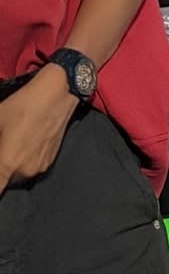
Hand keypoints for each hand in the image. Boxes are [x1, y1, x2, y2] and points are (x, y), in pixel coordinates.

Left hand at [0, 66, 78, 195]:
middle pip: (6, 180)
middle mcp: (25, 172)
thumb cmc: (23, 104)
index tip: (0, 167)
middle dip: (3, 167)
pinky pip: (32, 166)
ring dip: (14, 165)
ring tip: (15, 142)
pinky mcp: (51, 160)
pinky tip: (28, 141)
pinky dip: (27, 159)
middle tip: (5, 145)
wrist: (58, 92)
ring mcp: (40, 167)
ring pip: (19, 174)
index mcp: (8, 164)